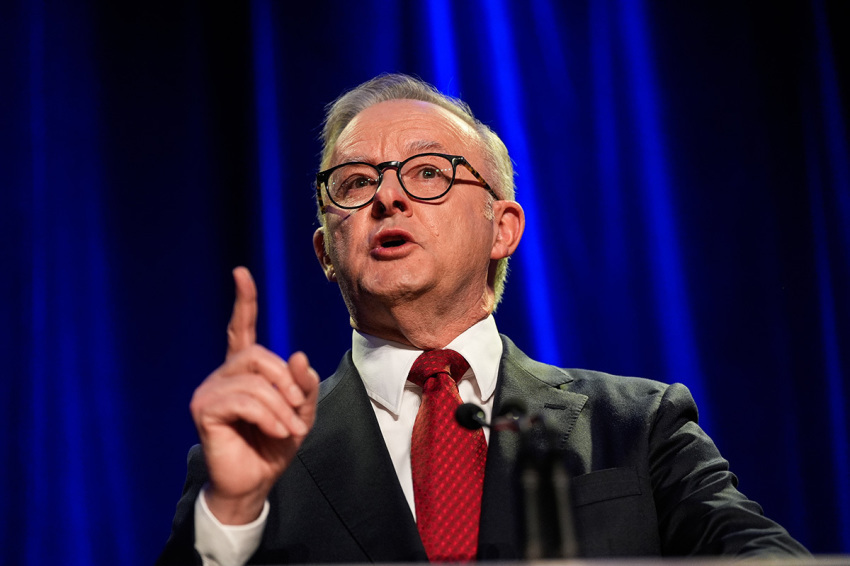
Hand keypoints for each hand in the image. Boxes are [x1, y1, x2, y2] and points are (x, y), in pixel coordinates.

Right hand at [190, 267, 318, 523]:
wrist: (255, 482)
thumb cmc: (274, 445)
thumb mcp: (300, 413)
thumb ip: (302, 385)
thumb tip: (298, 356)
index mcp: (245, 371)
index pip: (240, 328)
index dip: (243, 301)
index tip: (241, 273)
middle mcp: (224, 375)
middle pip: (257, 355)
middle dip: (285, 383)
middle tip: (297, 412)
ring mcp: (210, 390)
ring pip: (253, 381)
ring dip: (279, 407)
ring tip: (288, 430)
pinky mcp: (203, 409)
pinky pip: (242, 400)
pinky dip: (267, 416)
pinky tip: (274, 431)